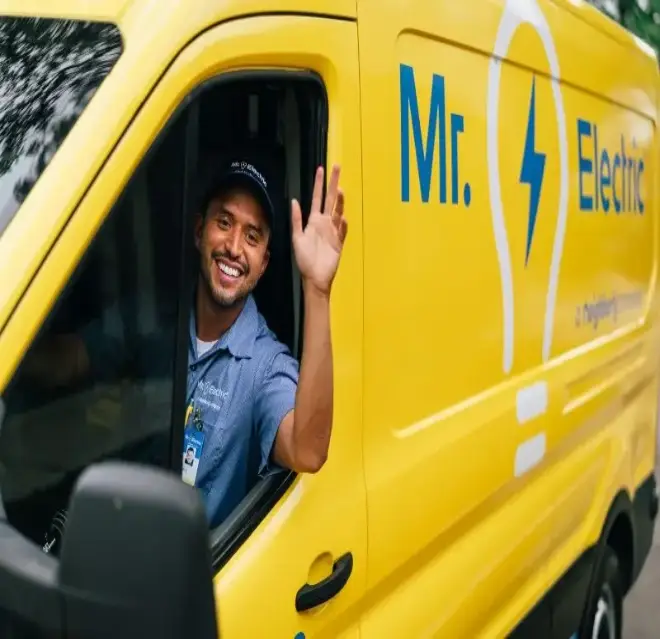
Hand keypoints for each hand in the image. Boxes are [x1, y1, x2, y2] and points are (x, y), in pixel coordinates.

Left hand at [291, 164, 347, 295]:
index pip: (317, 198)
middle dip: (333, 183)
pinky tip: (341, 217)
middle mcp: (324, 223)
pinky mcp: (339, 243)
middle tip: (337, 167)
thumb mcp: (296, 238)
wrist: (314, 278)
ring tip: (340, 190)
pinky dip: (342, 224)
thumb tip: (293, 201)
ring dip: (339, 201)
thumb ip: (296, 220)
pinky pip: (342, 231)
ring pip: (338, 212)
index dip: (319, 184)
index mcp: (313, 221)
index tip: (321, 169)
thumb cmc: (304, 260)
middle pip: (330, 199)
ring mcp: (333, 232)